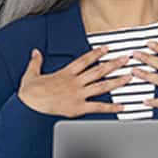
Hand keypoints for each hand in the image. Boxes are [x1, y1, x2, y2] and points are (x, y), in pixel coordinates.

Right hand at [17, 47, 132, 117]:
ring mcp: (78, 95)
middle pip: (98, 70)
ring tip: (129, 77)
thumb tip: (35, 52)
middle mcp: (74, 82)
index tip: (106, 48)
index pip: (84, 60)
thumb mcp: (31, 74)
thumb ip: (36, 62)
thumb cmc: (29, 94)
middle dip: (113, 64)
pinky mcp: (78, 108)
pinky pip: (98, 107)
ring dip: (117, 81)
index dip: (96, 53)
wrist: (28, 107)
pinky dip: (112, 107)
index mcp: (65, 74)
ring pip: (101, 86)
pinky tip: (122, 106)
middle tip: (126, 59)